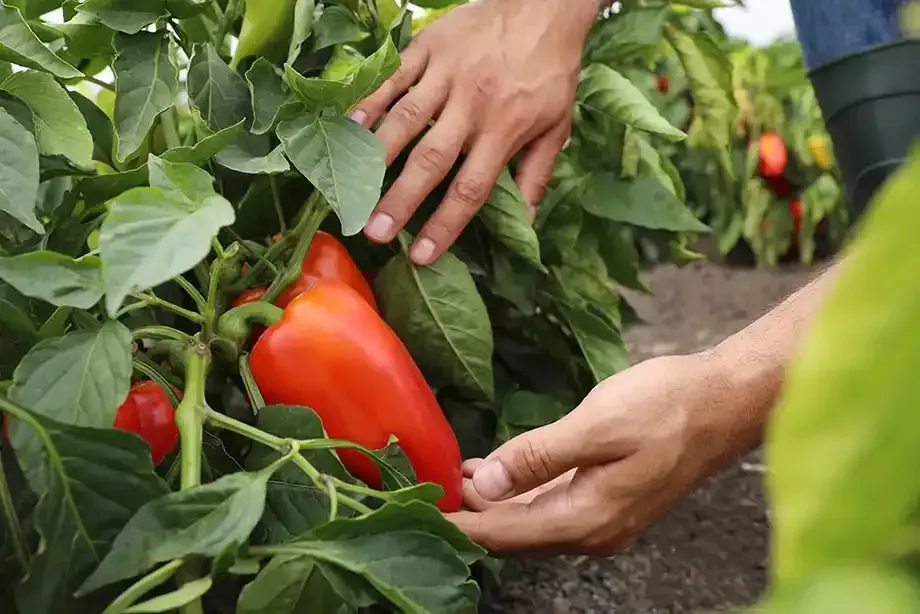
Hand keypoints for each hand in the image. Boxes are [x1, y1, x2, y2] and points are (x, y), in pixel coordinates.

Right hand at [352, 0, 598, 264]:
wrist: (544, 5)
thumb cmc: (550, 72)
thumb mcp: (556, 127)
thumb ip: (535, 176)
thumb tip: (525, 225)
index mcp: (504, 131)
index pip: (471, 189)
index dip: (445, 225)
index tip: (421, 256)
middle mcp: (473, 106)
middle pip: (431, 161)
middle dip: (401, 200)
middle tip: (374, 233)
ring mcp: (447, 75)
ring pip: (406, 120)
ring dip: (377, 157)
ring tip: (351, 189)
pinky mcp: (428, 48)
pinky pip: (394, 78)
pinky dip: (371, 101)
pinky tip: (350, 126)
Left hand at [447, 354, 763, 554]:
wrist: (724, 403)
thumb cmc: (666, 408)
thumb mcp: (595, 426)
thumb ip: (537, 458)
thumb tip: (486, 485)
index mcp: (586, 519)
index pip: (504, 534)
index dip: (460, 522)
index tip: (419, 506)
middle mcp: (593, 531)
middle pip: (515, 534)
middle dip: (472, 513)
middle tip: (430, 484)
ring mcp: (605, 518)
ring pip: (533, 520)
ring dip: (495, 502)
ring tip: (456, 476)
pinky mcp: (611, 499)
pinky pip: (553, 505)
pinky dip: (521, 492)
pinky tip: (501, 471)